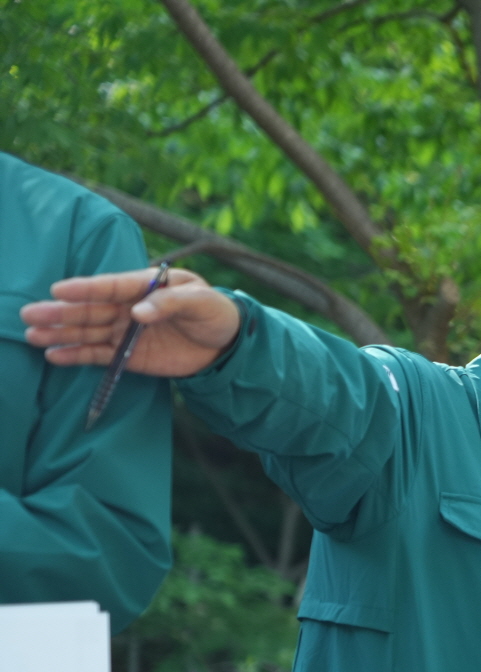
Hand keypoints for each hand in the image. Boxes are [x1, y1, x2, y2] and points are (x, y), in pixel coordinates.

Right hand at [20, 266, 240, 376]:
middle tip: (31, 314)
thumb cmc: (215, 312)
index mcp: (145, 286)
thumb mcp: (201, 302)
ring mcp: (126, 331)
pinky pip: (99, 354)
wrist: (228, 344)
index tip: (59, 290)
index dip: (86, 289)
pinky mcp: (129, 354)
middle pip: (90, 309)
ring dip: (61, 333)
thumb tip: (139, 312)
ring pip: (88, 331)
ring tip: (33, 335)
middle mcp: (129, 306)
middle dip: (61, 312)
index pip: (110, 286)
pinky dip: (77, 355)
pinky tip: (54, 354)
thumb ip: (171, 303)